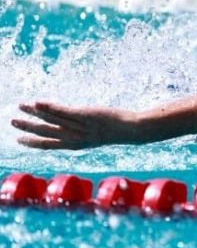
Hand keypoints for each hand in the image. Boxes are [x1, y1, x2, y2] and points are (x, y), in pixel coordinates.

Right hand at [12, 102, 142, 149]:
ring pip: (51, 120)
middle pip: (45, 133)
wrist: (134, 130)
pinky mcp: (86, 115)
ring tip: (20, 106)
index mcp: (77, 144)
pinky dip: (49, 107)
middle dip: (27, 128)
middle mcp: (75, 137)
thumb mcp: (97, 134)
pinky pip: (63, 111)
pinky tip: (38, 102)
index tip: (19, 139)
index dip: (33, 143)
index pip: (50, 145)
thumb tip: (75, 125)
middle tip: (11, 121)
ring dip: (34, 113)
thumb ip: (84, 131)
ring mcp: (80, 126)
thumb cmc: (118, 131)